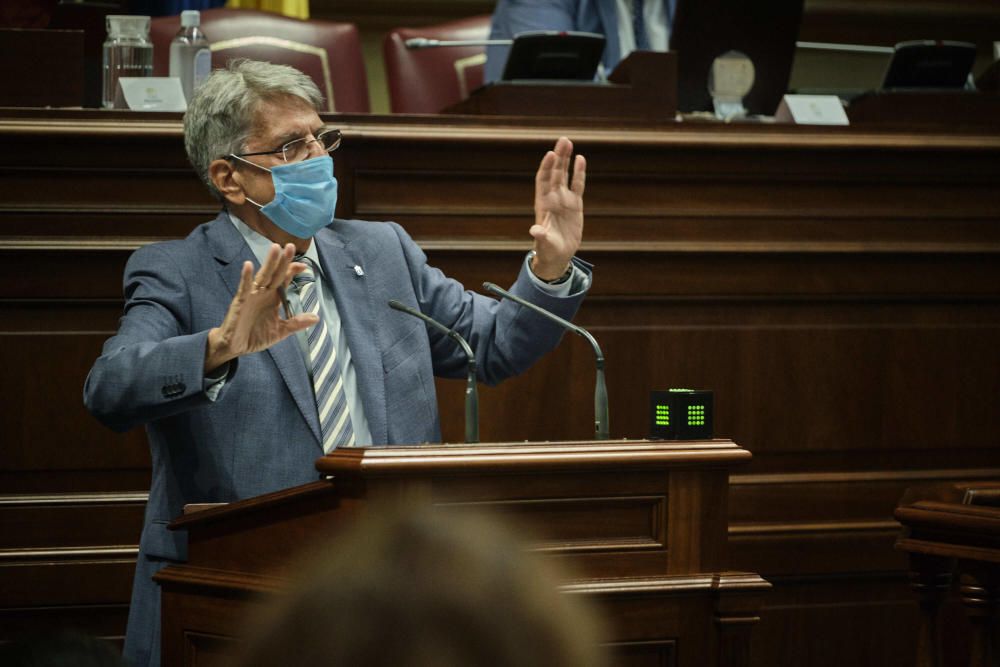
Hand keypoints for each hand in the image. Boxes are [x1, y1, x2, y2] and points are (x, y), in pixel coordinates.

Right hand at [204, 243, 317, 371]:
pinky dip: (246, 276)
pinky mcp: (240, 302)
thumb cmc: (255, 335)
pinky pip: (244, 287)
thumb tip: (316, 318)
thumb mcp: (280, 331)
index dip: (292, 271)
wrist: (235, 347)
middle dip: (283, 261)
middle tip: (291, 246)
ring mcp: (251, 295)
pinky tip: (248, 265)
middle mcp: (263, 293)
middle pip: (275, 273)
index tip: (304, 267)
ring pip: (262, 276)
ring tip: (275, 248)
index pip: (284, 280)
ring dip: (269, 262)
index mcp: (273, 298)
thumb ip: (296, 323)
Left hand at [530, 136, 585, 279]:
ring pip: (564, 175)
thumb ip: (541, 236)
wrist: (557, 255)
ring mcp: (564, 200)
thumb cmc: (548, 250)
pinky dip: (579, 173)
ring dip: (566, 160)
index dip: (546, 168)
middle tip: (563, 140)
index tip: (550, 154)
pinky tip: (581, 159)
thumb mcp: (544, 244)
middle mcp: (552, 198)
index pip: (543, 181)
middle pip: (554, 173)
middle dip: (558, 157)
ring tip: (569, 142)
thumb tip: (535, 230)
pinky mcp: (575, 204)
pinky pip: (577, 185)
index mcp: (543, 205)